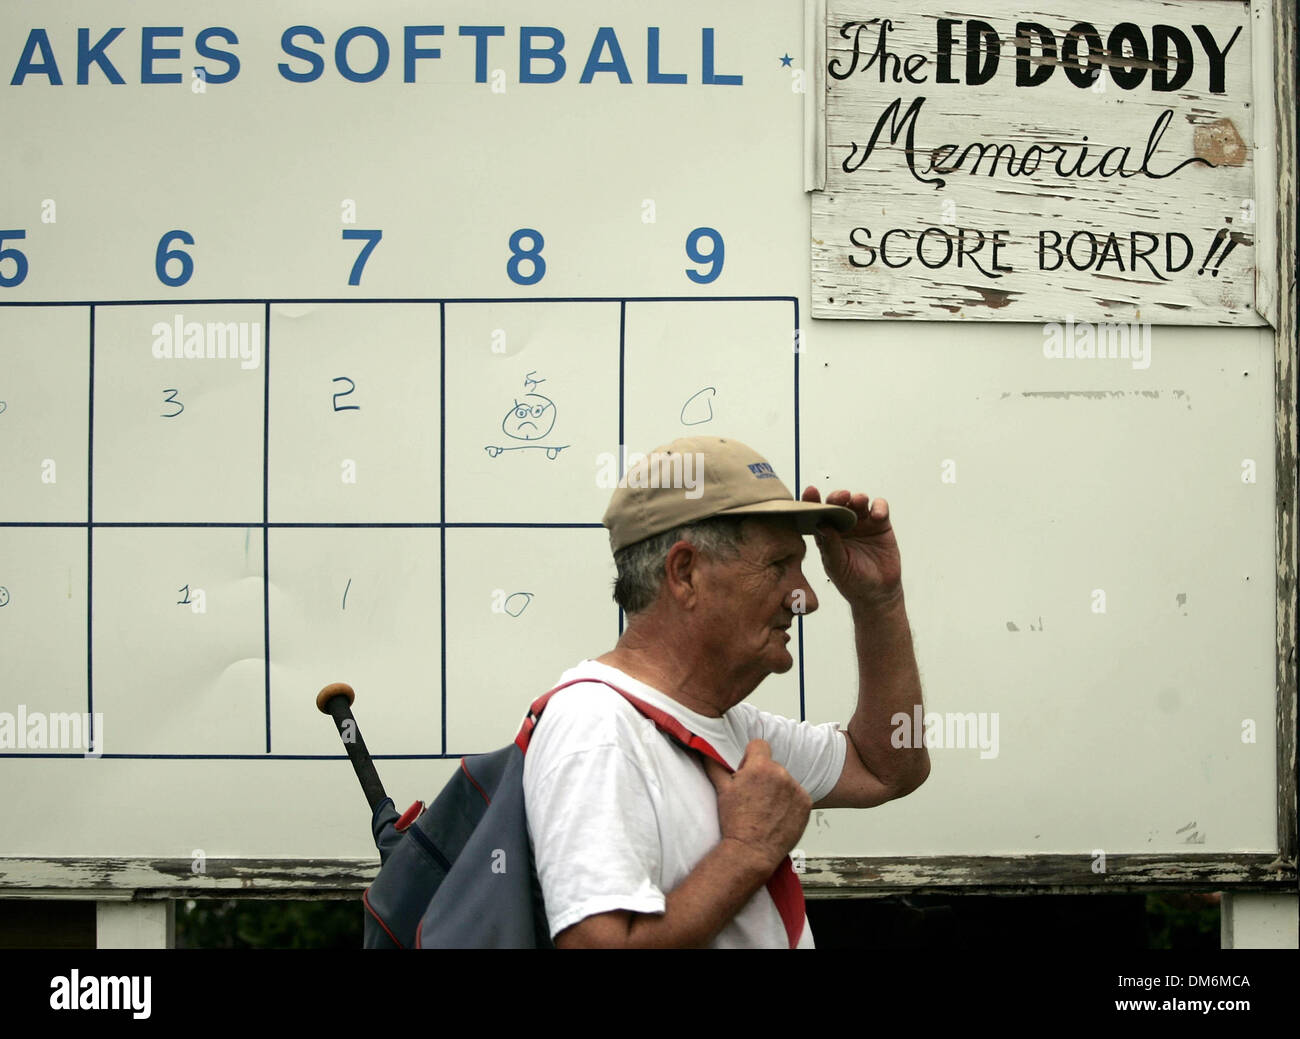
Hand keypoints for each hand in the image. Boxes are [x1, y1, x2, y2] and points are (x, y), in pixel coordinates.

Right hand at [704, 739, 810, 873]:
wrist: (751, 852)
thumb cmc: (735, 822)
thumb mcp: (722, 790)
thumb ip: (715, 765)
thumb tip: (705, 749)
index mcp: (760, 767)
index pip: (759, 745)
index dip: (751, 756)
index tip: (747, 771)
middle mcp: (781, 774)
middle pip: (771, 765)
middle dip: (763, 776)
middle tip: (753, 797)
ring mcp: (796, 789)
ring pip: (784, 781)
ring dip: (777, 789)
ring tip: (766, 809)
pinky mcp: (806, 803)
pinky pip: (797, 795)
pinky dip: (790, 803)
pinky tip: (778, 815)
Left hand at [801, 486, 902, 610]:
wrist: (878, 594)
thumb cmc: (853, 582)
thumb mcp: (837, 566)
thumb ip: (830, 546)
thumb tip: (822, 524)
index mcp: (827, 533)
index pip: (817, 513)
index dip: (813, 501)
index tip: (810, 491)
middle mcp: (843, 525)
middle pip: (838, 503)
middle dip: (837, 497)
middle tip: (840, 497)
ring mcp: (862, 523)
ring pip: (858, 502)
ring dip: (857, 498)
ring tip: (858, 502)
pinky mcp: (880, 524)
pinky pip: (879, 508)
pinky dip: (878, 507)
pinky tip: (876, 516)